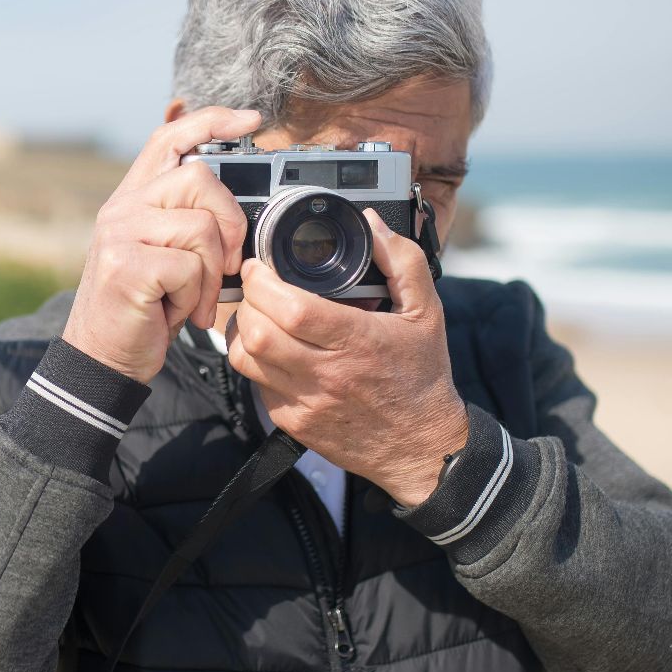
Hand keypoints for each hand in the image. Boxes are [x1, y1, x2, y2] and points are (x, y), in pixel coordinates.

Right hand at [61, 106, 259, 382]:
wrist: (103, 359)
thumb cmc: (144, 311)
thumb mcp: (166, 258)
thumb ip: (189, 223)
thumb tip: (240, 207)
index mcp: (134, 199)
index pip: (170, 138)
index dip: (211, 120)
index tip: (250, 120)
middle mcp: (123, 208)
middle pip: (199, 178)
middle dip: (230, 223)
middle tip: (225, 265)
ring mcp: (120, 233)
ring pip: (201, 226)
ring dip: (210, 273)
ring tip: (195, 300)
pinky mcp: (126, 264)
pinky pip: (189, 267)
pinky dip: (195, 297)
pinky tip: (176, 313)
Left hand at [228, 209, 470, 506]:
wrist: (422, 446)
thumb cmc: (422, 378)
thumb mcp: (426, 312)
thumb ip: (403, 262)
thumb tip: (373, 224)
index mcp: (356, 341)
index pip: (290, 309)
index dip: (262, 282)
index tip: (259, 267)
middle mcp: (326, 374)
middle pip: (259, 333)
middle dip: (247, 301)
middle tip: (256, 287)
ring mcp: (305, 402)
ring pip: (246, 360)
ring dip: (244, 331)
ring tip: (258, 315)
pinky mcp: (293, 423)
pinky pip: (256, 385)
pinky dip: (255, 361)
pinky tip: (274, 349)